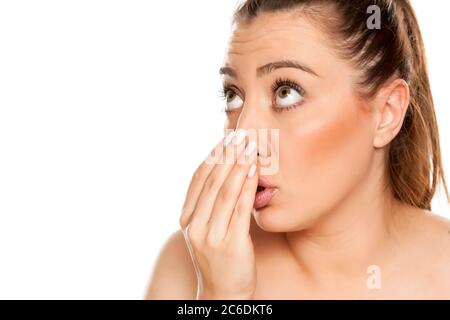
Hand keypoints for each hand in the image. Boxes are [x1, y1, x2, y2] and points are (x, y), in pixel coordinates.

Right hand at [179, 129, 257, 299]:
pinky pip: (239, 209)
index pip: (198, 180)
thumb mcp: (206, 231)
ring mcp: (211, 236)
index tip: (225, 139)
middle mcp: (195, 226)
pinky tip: (253, 170)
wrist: (223, 293)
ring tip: (248, 146)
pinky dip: (246, 186)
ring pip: (225, 192)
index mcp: (187, 220)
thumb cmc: (219, 258)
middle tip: (240, 135)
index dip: (212, 157)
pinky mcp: (230, 244)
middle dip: (226, 156)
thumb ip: (210, 205)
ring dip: (237, 165)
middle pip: (211, 182)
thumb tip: (223, 172)